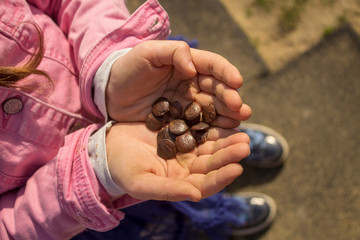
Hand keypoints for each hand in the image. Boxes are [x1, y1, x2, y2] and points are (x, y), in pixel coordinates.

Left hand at [106, 40, 251, 127]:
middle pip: (217, 89)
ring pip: (213, 108)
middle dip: (231, 98)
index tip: (237, 82)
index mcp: (187, 64)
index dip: (226, 72)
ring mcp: (188, 104)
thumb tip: (192, 67)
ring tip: (239, 122)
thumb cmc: (128, 69)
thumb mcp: (147, 53)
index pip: (212, 65)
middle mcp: (192, 84)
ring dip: (228, 115)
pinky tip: (224, 134)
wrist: (110, 94)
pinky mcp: (181, 122)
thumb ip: (172, 53)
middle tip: (241, 109)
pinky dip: (212, 129)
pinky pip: (199, 125)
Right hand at [106, 122, 249, 201]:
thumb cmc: (122, 170)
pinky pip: (200, 127)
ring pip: (210, 145)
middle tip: (246, 144)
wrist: (109, 148)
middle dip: (229, 154)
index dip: (222, 177)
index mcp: (180, 183)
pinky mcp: (181, 131)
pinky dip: (211, 123)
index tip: (237, 168)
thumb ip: (168, 190)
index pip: (206, 183)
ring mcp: (185, 149)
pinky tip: (222, 116)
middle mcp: (187, 168)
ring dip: (226, 140)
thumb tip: (196, 195)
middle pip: (213, 163)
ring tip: (242, 131)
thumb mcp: (141, 183)